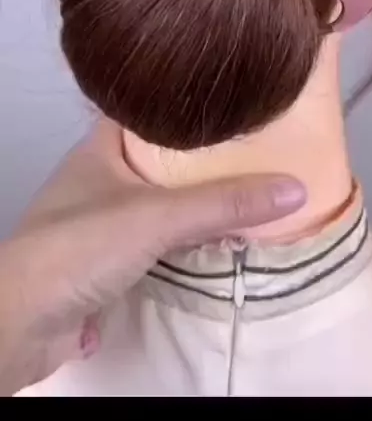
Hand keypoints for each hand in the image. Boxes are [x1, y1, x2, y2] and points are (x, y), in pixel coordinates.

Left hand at [0, 121, 305, 394]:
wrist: (22, 322)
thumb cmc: (80, 247)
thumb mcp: (158, 216)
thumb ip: (224, 203)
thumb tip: (296, 187)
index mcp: (101, 147)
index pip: (150, 109)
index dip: (188, 101)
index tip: (235, 98)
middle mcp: (99, 177)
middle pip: (161, 159)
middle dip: (203, 159)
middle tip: (255, 149)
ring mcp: (100, 221)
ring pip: (159, 203)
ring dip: (195, 205)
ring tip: (247, 194)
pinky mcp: (105, 262)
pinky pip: (155, 242)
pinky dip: (183, 242)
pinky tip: (216, 242)